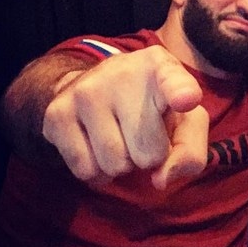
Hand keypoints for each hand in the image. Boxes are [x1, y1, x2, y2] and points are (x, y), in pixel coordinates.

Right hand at [43, 45, 208, 188]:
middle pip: (148, 152)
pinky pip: (85, 170)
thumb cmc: (157, 109)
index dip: (181, 93)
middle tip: (143, 134)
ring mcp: (86, 91)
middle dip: (149, 156)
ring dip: (123, 164)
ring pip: (115, 164)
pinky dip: (98, 172)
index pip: (175, 82)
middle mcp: (123, 72)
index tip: (186, 99)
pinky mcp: (57, 113)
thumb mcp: (187, 124)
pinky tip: (99, 147)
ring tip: (122, 137)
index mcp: (162, 67)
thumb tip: (159, 179)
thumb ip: (190, 154)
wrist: (101, 85)